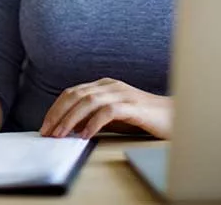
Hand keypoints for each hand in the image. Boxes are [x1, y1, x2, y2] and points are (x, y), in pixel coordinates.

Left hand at [39, 78, 171, 139]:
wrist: (175, 117)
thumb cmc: (143, 118)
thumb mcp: (114, 116)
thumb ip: (94, 117)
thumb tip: (69, 128)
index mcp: (104, 85)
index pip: (72, 92)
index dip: (55, 109)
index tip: (45, 126)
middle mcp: (111, 86)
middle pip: (76, 95)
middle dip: (58, 114)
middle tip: (47, 132)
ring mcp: (122, 94)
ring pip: (88, 102)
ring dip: (70, 119)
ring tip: (60, 135)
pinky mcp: (133, 106)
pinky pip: (107, 112)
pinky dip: (93, 123)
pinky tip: (85, 135)